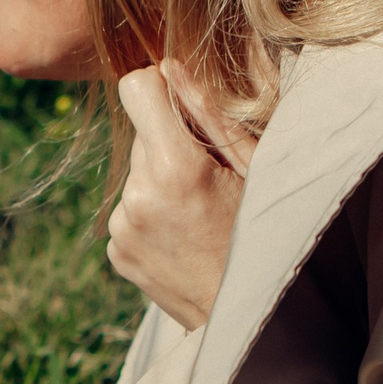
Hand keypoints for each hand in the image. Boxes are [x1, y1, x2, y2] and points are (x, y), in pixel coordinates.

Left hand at [107, 60, 255, 331]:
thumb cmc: (267, 234)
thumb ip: (208, 114)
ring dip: (161, 181)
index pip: (136, 89)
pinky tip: (184, 238)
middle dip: (170, 143)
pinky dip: (152, 214)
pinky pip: (128, 210)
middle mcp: (137, 197)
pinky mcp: (115, 252)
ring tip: (199, 215)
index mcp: (175, 168)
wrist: (250, 318)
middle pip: (141, 133)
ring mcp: (121, 228)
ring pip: (136, 173)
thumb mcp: (255, 169)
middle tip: (209, 179)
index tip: (181, 106)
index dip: (159, 89)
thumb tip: (169, 65)